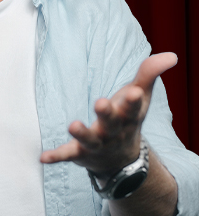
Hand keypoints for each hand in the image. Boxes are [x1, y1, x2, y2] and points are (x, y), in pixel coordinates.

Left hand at [40, 52, 177, 176]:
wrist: (121, 160)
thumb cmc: (128, 119)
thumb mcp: (140, 97)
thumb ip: (149, 73)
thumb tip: (172, 55)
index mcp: (128, 116)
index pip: (133, 107)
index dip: (133, 99)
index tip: (135, 91)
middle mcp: (113, 132)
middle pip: (111, 122)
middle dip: (107, 113)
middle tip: (100, 102)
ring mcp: (97, 144)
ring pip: (90, 140)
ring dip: (81, 133)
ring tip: (72, 125)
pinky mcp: (80, 153)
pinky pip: (67, 155)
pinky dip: (56, 157)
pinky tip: (42, 157)